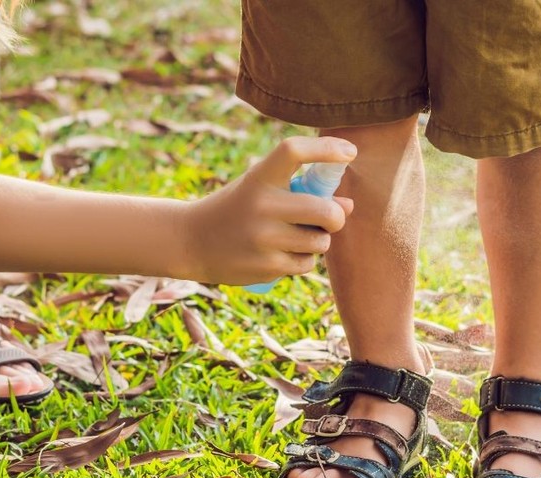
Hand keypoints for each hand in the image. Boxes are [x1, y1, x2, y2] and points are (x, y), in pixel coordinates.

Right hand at [183, 136, 355, 284]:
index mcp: (258, 178)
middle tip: (329, 218)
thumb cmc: (237, 209)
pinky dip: (303, 260)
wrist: (190, 241)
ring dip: (318, 241)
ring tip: (295, 237)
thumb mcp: (261, 190)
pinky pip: (306, 264)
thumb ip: (302, 192)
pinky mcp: (265, 266)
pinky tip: (282, 255)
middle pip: (325, 210)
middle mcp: (261, 206)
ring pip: (320, 242)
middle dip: (336, 217)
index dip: (326, 148)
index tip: (350, 152)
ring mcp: (263, 238)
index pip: (293, 151)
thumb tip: (349, 206)